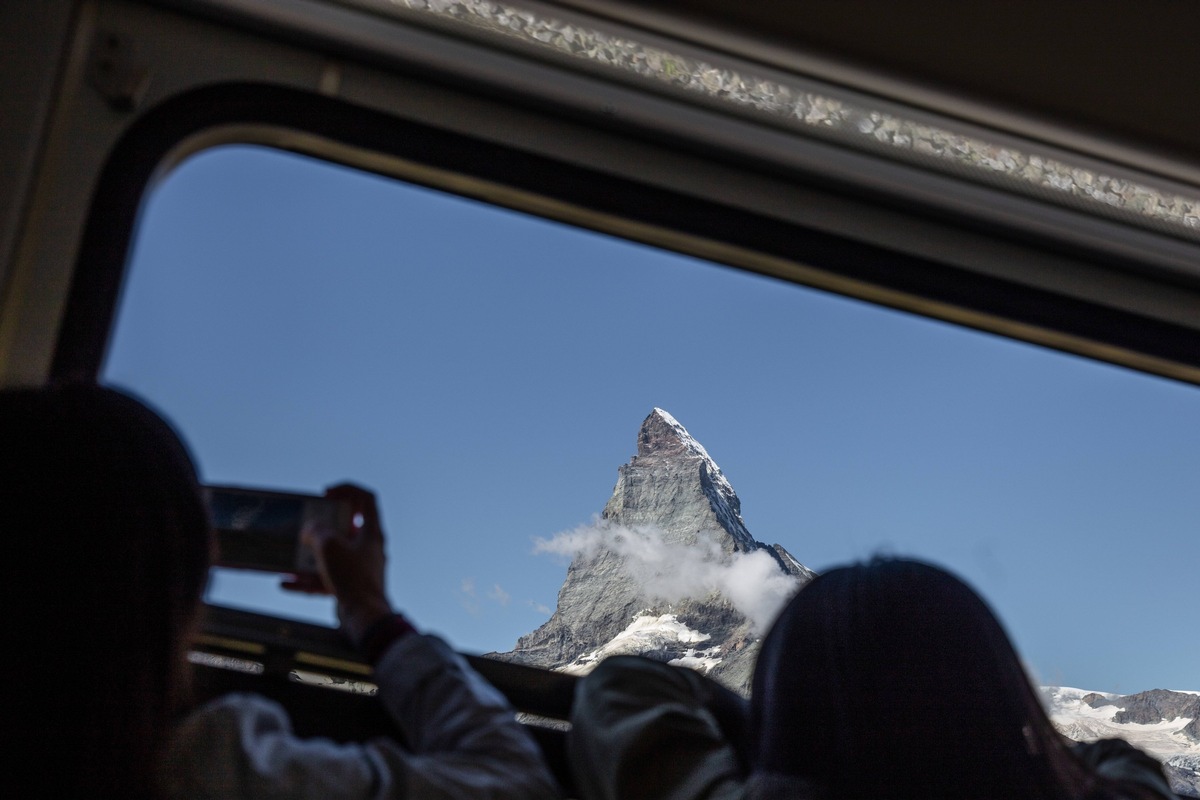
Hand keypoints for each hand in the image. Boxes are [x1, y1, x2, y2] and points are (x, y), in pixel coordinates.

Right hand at [295, 483, 394, 645]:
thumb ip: (317, 531)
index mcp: (371, 532)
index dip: (347, 489)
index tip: (328, 493)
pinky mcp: (350, 587)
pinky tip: (286, 583)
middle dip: (322, 525)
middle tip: (306, 525)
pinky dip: (307, 580)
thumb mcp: (329, 546)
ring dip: (310, 555)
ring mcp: (359, 568)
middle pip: (345, 527)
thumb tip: (310, 529)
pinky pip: (326, 578)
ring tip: (291, 556)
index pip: (366, 498)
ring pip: (332, 555)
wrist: (364, 617)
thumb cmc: (353, 578)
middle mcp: (368, 548)